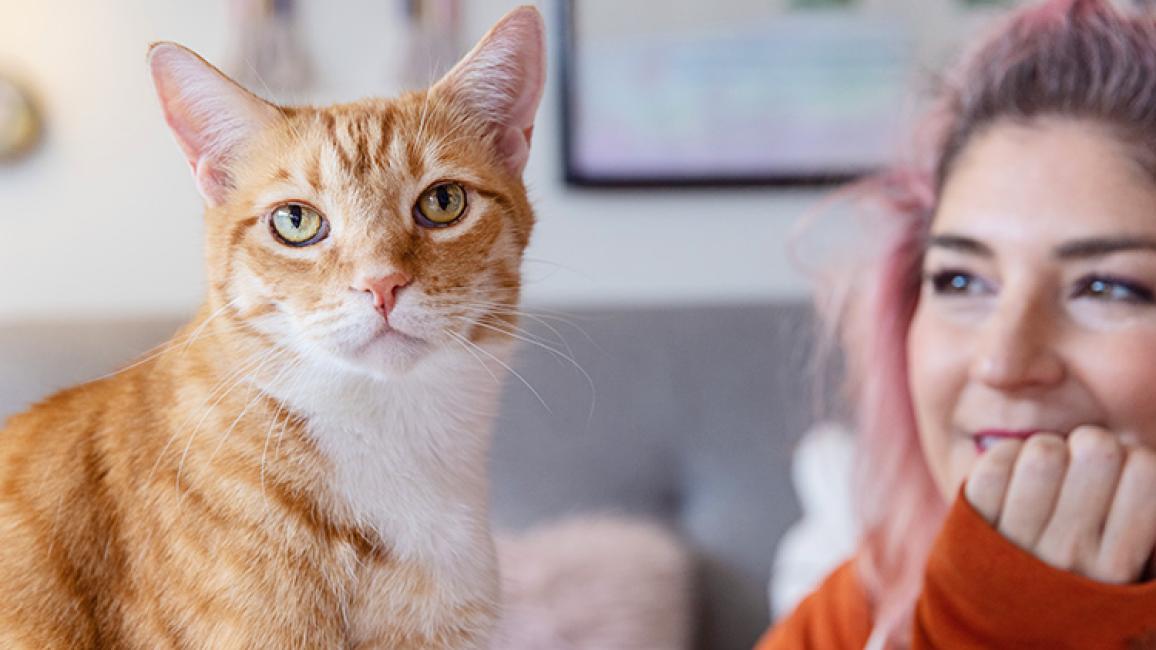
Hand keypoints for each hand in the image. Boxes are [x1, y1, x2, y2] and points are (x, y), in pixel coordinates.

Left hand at [964, 426, 1155, 583]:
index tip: (1118, 476)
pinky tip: (1012, 476)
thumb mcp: (1115, 552)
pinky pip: (996, 462)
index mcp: (1117, 564)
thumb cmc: (1069, 567)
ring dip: (1045, 450)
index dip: (1132, 459)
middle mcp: (1070, 555)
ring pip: (1044, 452)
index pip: (1146, 471)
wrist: (998, 611)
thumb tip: (1138, 461)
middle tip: (1078, 466)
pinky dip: (1006, 456)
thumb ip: (1130, 509)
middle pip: (1097, 449)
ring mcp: (1019, 542)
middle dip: (1089, 445)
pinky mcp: (974, 524)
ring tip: (1044, 473)